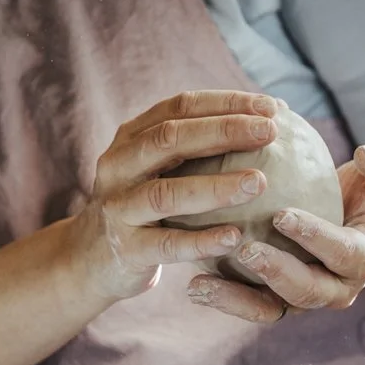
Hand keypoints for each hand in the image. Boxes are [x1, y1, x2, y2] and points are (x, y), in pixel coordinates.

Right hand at [74, 90, 277, 301]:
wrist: (92, 260)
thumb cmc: (145, 208)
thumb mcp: (159, 169)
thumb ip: (198, 147)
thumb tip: (272, 117)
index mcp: (131, 137)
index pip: (180, 107)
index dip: (225, 104)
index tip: (270, 108)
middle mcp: (120, 166)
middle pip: (171, 139)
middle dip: (224, 132)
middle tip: (269, 133)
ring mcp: (119, 208)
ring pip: (166, 193)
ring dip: (215, 187)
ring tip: (258, 183)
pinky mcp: (126, 249)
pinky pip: (167, 245)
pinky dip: (201, 242)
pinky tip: (235, 238)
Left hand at [187, 143, 364, 322]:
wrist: (361, 219)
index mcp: (364, 259)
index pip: (345, 253)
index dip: (317, 238)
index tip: (284, 215)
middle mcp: (335, 288)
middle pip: (307, 292)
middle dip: (277, 274)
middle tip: (246, 250)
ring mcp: (303, 298)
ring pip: (271, 309)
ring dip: (236, 299)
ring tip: (199, 284)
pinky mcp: (277, 299)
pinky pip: (249, 304)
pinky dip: (222, 297)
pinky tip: (191, 282)